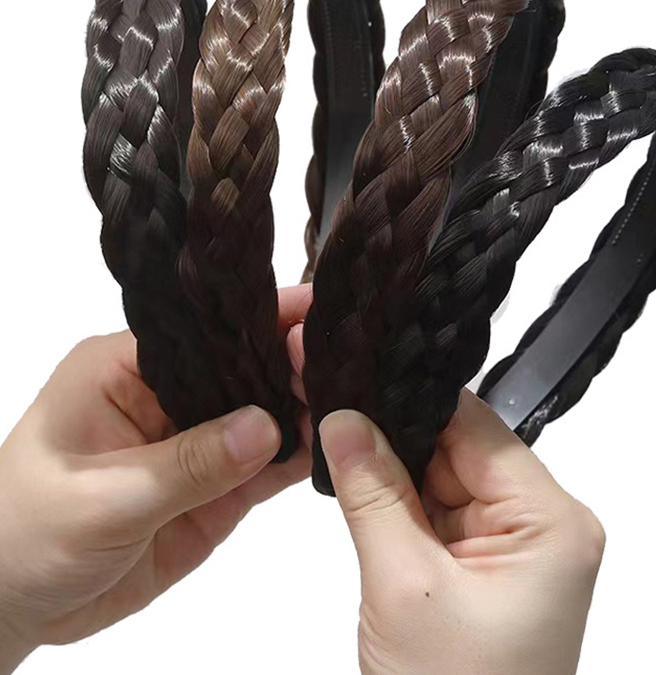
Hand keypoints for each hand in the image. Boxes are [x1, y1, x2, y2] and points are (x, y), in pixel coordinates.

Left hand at [0, 284, 311, 670]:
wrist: (10, 606)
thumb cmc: (26, 534)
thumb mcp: (105, 498)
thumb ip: (188, 463)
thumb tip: (268, 424)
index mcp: (124, 368)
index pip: (202, 333)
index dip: (257, 320)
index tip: (316, 313)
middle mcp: (165, 395)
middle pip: (240, 367)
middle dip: (292, 361)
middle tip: (349, 359)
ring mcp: (192, 444)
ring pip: (260, 415)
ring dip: (304, 407)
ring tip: (357, 395)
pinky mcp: (211, 491)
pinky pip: (261, 467)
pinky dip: (296, 456)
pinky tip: (334, 443)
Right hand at [317, 389, 605, 674]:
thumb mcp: (402, 586)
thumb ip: (373, 492)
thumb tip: (345, 421)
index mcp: (552, 523)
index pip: (477, 427)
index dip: (414, 403)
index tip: (357, 386)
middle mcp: (546, 529)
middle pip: (460, 450)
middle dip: (399, 445)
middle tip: (339, 433)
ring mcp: (518, 552)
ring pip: (444, 480)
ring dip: (399, 484)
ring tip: (356, 488)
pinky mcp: (490, 572)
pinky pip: (441, 517)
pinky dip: (405, 516)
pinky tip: (376, 520)